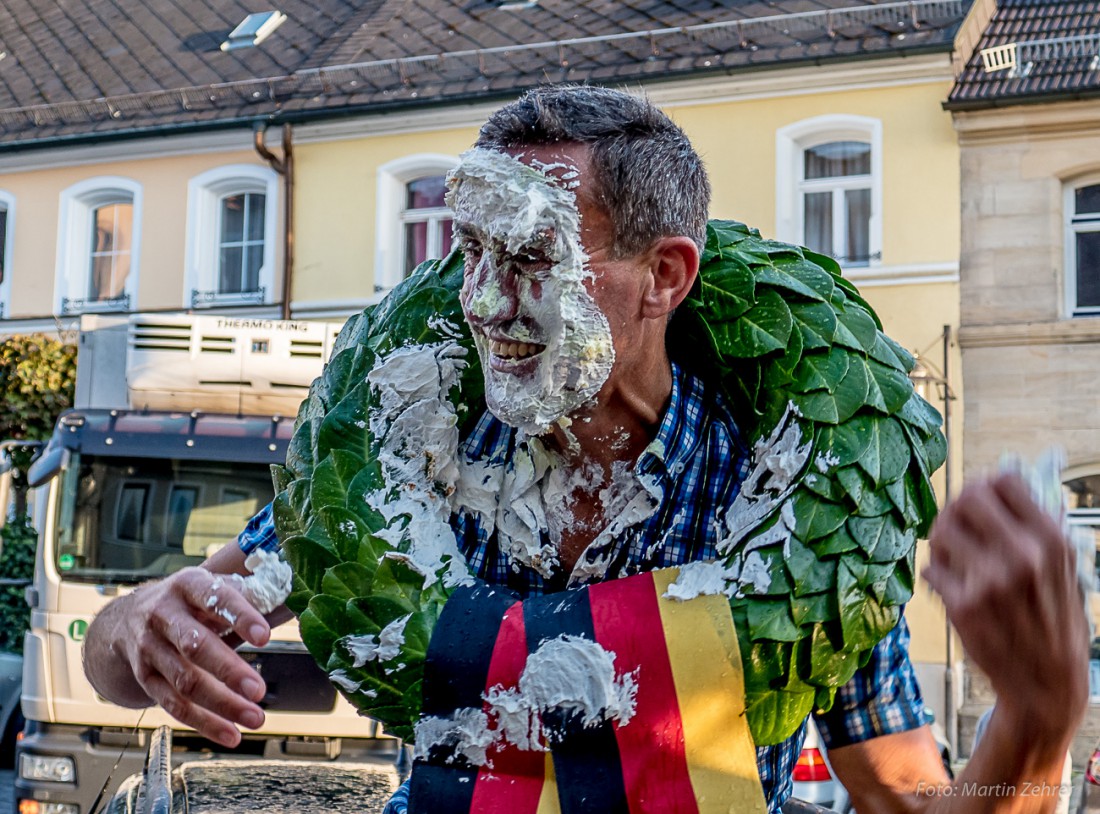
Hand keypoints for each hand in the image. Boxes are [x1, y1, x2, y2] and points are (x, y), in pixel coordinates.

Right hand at [84, 562, 274, 746]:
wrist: (126, 619)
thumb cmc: (188, 603)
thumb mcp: (210, 587)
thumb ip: (244, 597)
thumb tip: (289, 603)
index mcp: (188, 585)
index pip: (216, 598)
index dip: (240, 617)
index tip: (265, 637)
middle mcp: (163, 615)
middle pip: (195, 646)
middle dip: (229, 670)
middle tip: (259, 691)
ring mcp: (150, 648)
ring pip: (186, 682)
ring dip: (222, 704)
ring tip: (255, 718)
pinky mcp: (145, 679)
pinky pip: (174, 705)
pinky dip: (204, 723)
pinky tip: (230, 734)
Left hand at [925, 473, 1088, 742]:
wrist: (1046, 683)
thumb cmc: (1053, 620)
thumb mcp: (1064, 569)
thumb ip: (1035, 527)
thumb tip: (1007, 478)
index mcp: (1050, 540)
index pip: (1005, 481)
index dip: (986, 487)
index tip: (980, 501)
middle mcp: (1022, 555)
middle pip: (966, 498)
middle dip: (956, 508)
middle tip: (956, 525)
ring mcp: (989, 581)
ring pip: (940, 531)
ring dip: (940, 542)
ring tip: (953, 558)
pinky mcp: (962, 606)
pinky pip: (929, 570)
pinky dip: (936, 576)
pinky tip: (952, 588)